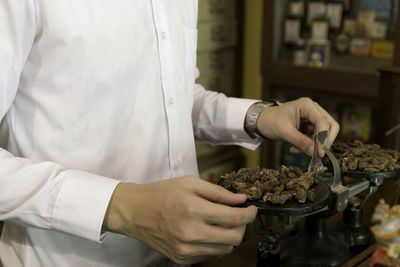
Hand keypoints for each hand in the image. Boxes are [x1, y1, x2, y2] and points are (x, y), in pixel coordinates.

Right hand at [103, 176, 256, 263]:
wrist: (135, 211)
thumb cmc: (162, 193)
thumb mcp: (190, 183)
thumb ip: (218, 192)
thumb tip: (241, 199)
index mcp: (193, 210)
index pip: (234, 218)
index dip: (249, 214)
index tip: (252, 209)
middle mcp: (190, 234)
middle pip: (234, 238)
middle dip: (241, 226)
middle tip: (236, 215)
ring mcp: (185, 250)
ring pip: (224, 249)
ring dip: (228, 236)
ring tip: (217, 223)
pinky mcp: (181, 259)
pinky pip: (209, 256)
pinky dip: (213, 244)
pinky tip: (204, 232)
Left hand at [256, 97, 339, 156]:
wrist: (262, 121)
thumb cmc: (271, 122)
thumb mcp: (284, 132)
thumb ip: (300, 142)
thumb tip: (315, 152)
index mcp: (307, 105)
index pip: (323, 122)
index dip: (323, 138)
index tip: (320, 153)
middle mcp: (313, 109)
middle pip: (330, 126)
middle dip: (324, 141)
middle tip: (315, 154)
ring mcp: (312, 117)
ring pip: (324, 133)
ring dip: (314, 145)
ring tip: (298, 150)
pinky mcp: (310, 126)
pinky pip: (316, 138)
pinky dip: (308, 145)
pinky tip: (295, 149)